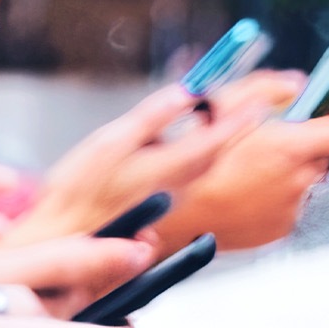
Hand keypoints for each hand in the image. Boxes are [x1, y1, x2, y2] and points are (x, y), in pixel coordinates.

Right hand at [2, 82, 268, 245]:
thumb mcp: (111, 140)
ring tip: (227, 121)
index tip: (263, 100)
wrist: (65, 234)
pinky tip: (189, 150)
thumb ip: (152, 116)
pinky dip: (201, 157)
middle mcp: (181, 184)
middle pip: (219, 150)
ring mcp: (172, 198)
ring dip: (220, 142)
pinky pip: (192, 177)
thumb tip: (185, 93)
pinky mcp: (162, 206)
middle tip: (254, 103)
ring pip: (207, 165)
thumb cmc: (80, 189)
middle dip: (237, 126)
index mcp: (171, 164)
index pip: (220, 135)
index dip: (242, 115)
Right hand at [156, 101, 328, 253]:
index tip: (323, 115)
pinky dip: (267, 195)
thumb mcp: (217, 105)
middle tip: (263, 140)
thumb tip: (293, 83)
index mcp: (289, 149)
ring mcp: (289, 210)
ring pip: (301, 179)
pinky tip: (236, 189)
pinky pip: (284, 205)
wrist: (169, 217)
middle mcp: (297, 181)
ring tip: (240, 169)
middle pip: (321, 154)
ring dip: (281, 171)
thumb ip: (264, 87)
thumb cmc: (187, 164)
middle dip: (299, 144)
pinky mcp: (276, 229)